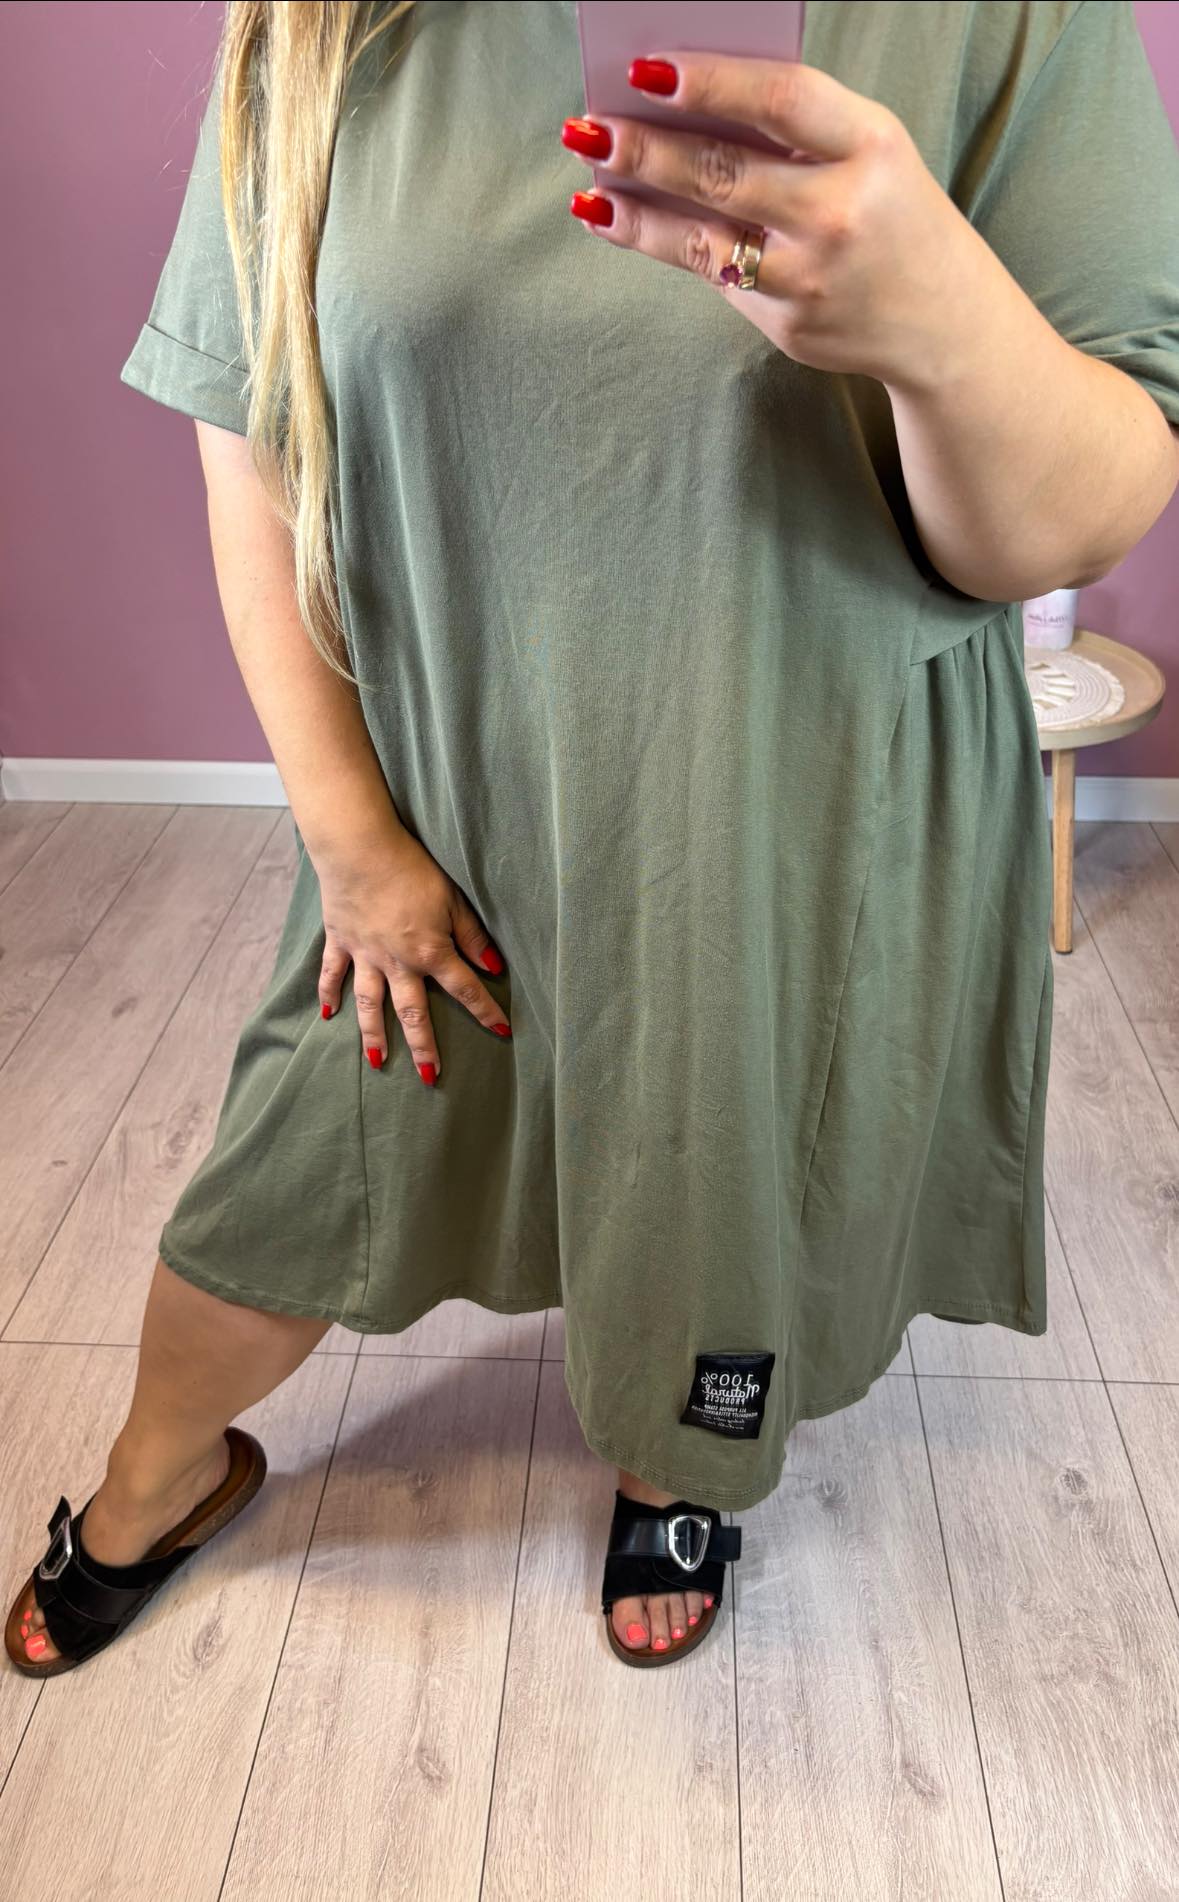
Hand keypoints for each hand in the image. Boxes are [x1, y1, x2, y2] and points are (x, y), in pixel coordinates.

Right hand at [316, 828, 510, 1085]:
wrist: (360, 848)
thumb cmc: (412, 869)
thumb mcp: (453, 899)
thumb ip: (472, 936)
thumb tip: (494, 966)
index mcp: (430, 951)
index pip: (464, 989)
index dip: (486, 1011)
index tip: (502, 1032)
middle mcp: (397, 962)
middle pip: (412, 1013)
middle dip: (423, 1047)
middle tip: (430, 1077)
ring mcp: (364, 955)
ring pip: (369, 1004)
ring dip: (374, 1035)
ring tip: (377, 1064)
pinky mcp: (340, 941)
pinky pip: (332, 974)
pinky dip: (328, 995)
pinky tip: (328, 1017)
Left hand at [562, 53, 989, 392]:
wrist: (942, 322)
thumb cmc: (890, 214)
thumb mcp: (866, 152)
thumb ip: (793, 131)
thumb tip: (679, 105)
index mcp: (870, 144)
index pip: (782, 99)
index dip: (711, 82)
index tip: (648, 70)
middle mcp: (841, 212)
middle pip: (727, 171)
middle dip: (649, 147)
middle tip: (588, 125)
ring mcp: (812, 276)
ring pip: (704, 236)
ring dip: (636, 205)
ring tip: (586, 179)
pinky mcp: (789, 324)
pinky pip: (711, 275)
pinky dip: (655, 242)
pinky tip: (613, 219)